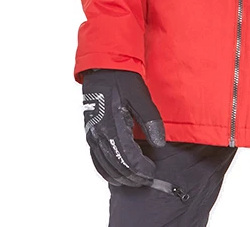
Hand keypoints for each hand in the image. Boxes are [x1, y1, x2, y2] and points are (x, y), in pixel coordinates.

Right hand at [82, 69, 166, 187]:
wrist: (102, 69)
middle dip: (133, 177)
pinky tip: (116, 174)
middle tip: (148, 179)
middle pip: (117, 167)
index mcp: (112, 127)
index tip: (153, 172)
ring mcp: (92, 136)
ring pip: (105, 167)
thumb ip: (150, 120)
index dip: (142, 169)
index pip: (129, 159)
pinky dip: (107, 171)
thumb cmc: (122, 80)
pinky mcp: (90, 134)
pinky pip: (96, 160)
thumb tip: (160, 144)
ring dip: (121, 177)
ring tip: (135, 180)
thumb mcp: (140, 96)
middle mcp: (99, 135)